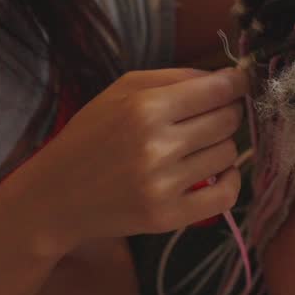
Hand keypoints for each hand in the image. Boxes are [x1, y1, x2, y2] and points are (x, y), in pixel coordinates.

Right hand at [6, 68, 247, 254]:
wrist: (55, 196)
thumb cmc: (91, 135)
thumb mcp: (121, 90)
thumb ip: (175, 77)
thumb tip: (227, 77)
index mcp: (145, 108)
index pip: (218, 90)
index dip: (237, 83)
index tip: (239, 83)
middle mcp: (157, 146)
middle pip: (228, 120)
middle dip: (227, 113)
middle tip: (211, 116)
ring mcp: (163, 185)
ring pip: (229, 154)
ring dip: (221, 146)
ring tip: (198, 145)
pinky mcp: (168, 217)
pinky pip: (227, 194)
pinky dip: (230, 180)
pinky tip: (216, 172)